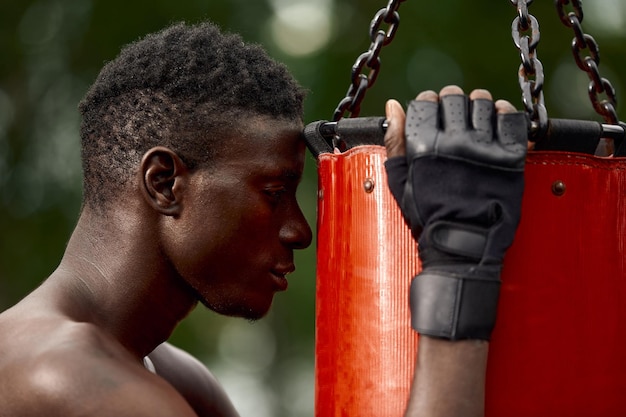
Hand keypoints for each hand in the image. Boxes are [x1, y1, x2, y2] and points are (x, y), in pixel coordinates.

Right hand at [383, 86, 526, 339]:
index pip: (425, 102)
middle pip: (454, 97)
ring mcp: (484, 148)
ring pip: (483, 102)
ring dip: (477, 106)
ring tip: (475, 120)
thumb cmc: (429, 216)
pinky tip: (497, 122)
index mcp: (425, 147)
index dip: (427, 103)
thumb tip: (392, 106)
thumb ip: (395, 142)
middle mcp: (455, 142)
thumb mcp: (401, 181)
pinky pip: (511, 117)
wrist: (464, 245)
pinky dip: (504, 114)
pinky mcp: (510, 156)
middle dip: (451, 102)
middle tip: (454, 116)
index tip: (432, 112)